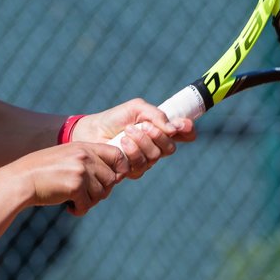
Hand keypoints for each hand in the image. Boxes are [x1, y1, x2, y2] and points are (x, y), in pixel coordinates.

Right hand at [2, 142, 127, 214]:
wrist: (21, 180)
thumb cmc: (42, 172)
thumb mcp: (66, 157)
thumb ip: (87, 161)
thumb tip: (113, 178)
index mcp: (84, 147)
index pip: (117, 155)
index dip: (120, 170)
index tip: (111, 180)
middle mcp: (85, 156)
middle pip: (111, 179)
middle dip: (101, 191)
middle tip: (86, 196)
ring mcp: (81, 170)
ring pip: (101, 193)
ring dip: (89, 202)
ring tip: (75, 201)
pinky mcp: (75, 186)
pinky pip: (88, 204)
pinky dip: (80, 210)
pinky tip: (69, 208)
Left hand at [71, 98, 196, 178]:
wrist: (92, 130)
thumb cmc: (115, 118)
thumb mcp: (137, 108)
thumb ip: (156, 115)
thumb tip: (174, 129)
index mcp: (161, 130)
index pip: (184, 134)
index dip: (188, 131)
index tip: (184, 126)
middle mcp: (156, 147)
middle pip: (170, 148)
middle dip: (158, 136)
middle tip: (145, 127)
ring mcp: (145, 160)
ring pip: (155, 157)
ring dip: (142, 142)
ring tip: (128, 132)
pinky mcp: (132, 170)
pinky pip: (141, 165)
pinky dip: (133, 151)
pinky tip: (123, 143)